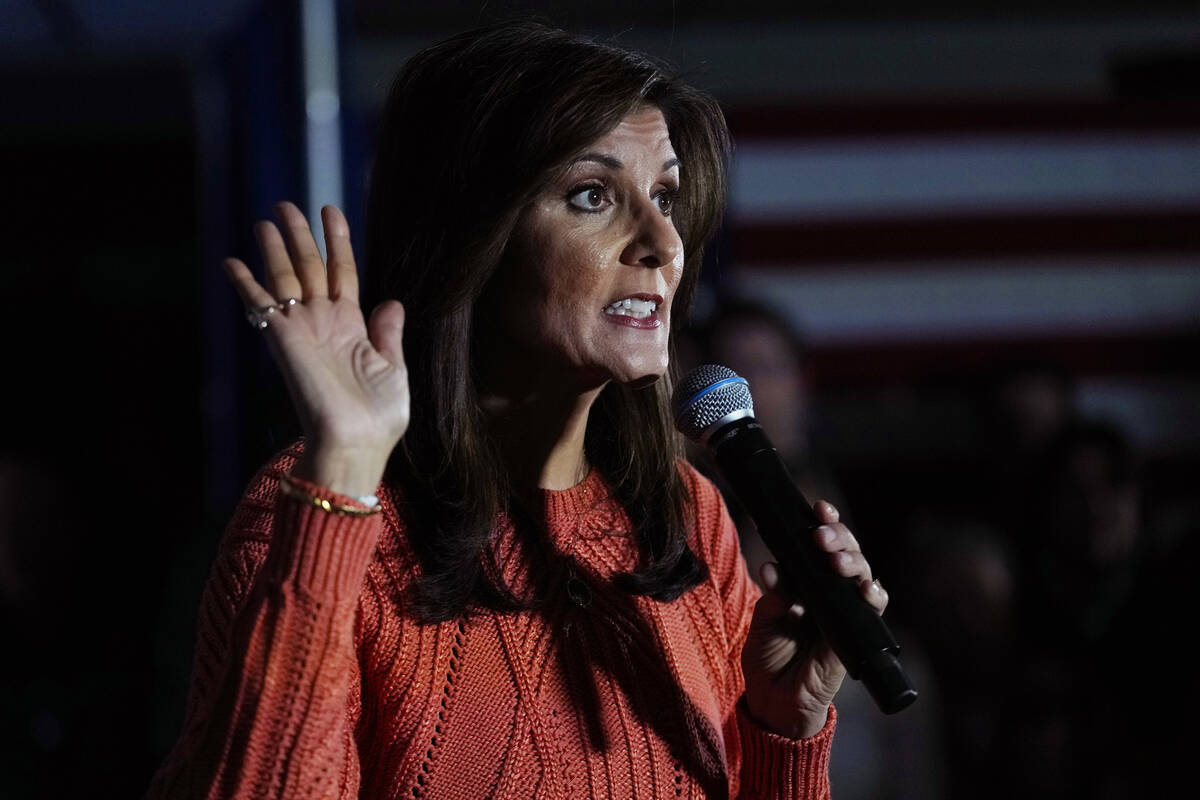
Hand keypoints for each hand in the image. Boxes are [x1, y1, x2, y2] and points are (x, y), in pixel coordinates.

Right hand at [223, 202, 408, 496]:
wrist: (356, 444)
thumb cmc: (379, 417)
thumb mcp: (394, 369)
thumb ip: (388, 334)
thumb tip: (391, 301)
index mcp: (352, 327)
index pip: (342, 272)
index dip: (337, 240)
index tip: (331, 210)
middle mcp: (324, 322)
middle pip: (309, 266)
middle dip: (299, 235)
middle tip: (286, 205)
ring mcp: (303, 329)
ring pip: (285, 277)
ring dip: (275, 248)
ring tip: (266, 218)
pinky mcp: (284, 339)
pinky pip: (261, 305)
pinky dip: (245, 283)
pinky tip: (232, 261)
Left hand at [741, 500, 887, 738]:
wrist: (773, 700)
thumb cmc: (768, 655)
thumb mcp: (764, 620)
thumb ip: (774, 595)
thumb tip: (774, 568)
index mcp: (807, 580)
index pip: (822, 544)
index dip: (826, 523)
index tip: (817, 508)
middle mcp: (830, 591)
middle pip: (847, 553)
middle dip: (838, 537)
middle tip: (820, 536)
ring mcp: (846, 611)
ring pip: (863, 575)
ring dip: (853, 562)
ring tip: (834, 559)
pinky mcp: (856, 634)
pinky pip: (873, 610)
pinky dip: (874, 596)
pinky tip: (867, 589)